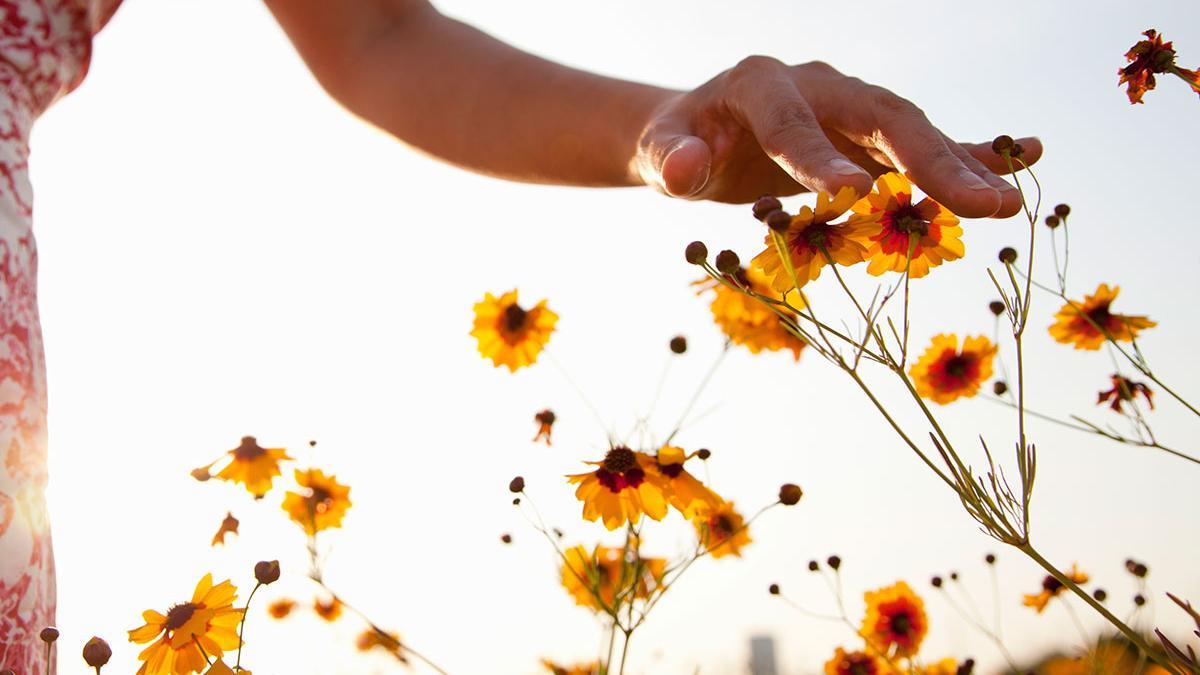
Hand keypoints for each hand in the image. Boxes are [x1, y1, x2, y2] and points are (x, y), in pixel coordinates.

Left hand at [634, 56, 1040, 217]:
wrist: (700, 130)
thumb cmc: (678, 144)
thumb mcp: (659, 152)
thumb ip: (669, 159)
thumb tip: (686, 167)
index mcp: (761, 82)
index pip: (793, 123)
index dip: (818, 159)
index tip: (851, 198)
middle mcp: (817, 85)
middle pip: (879, 118)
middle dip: (928, 161)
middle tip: (980, 205)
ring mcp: (848, 107)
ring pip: (911, 133)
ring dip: (958, 169)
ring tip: (1006, 206)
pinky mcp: (865, 135)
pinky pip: (920, 142)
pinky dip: (966, 154)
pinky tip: (1022, 159)